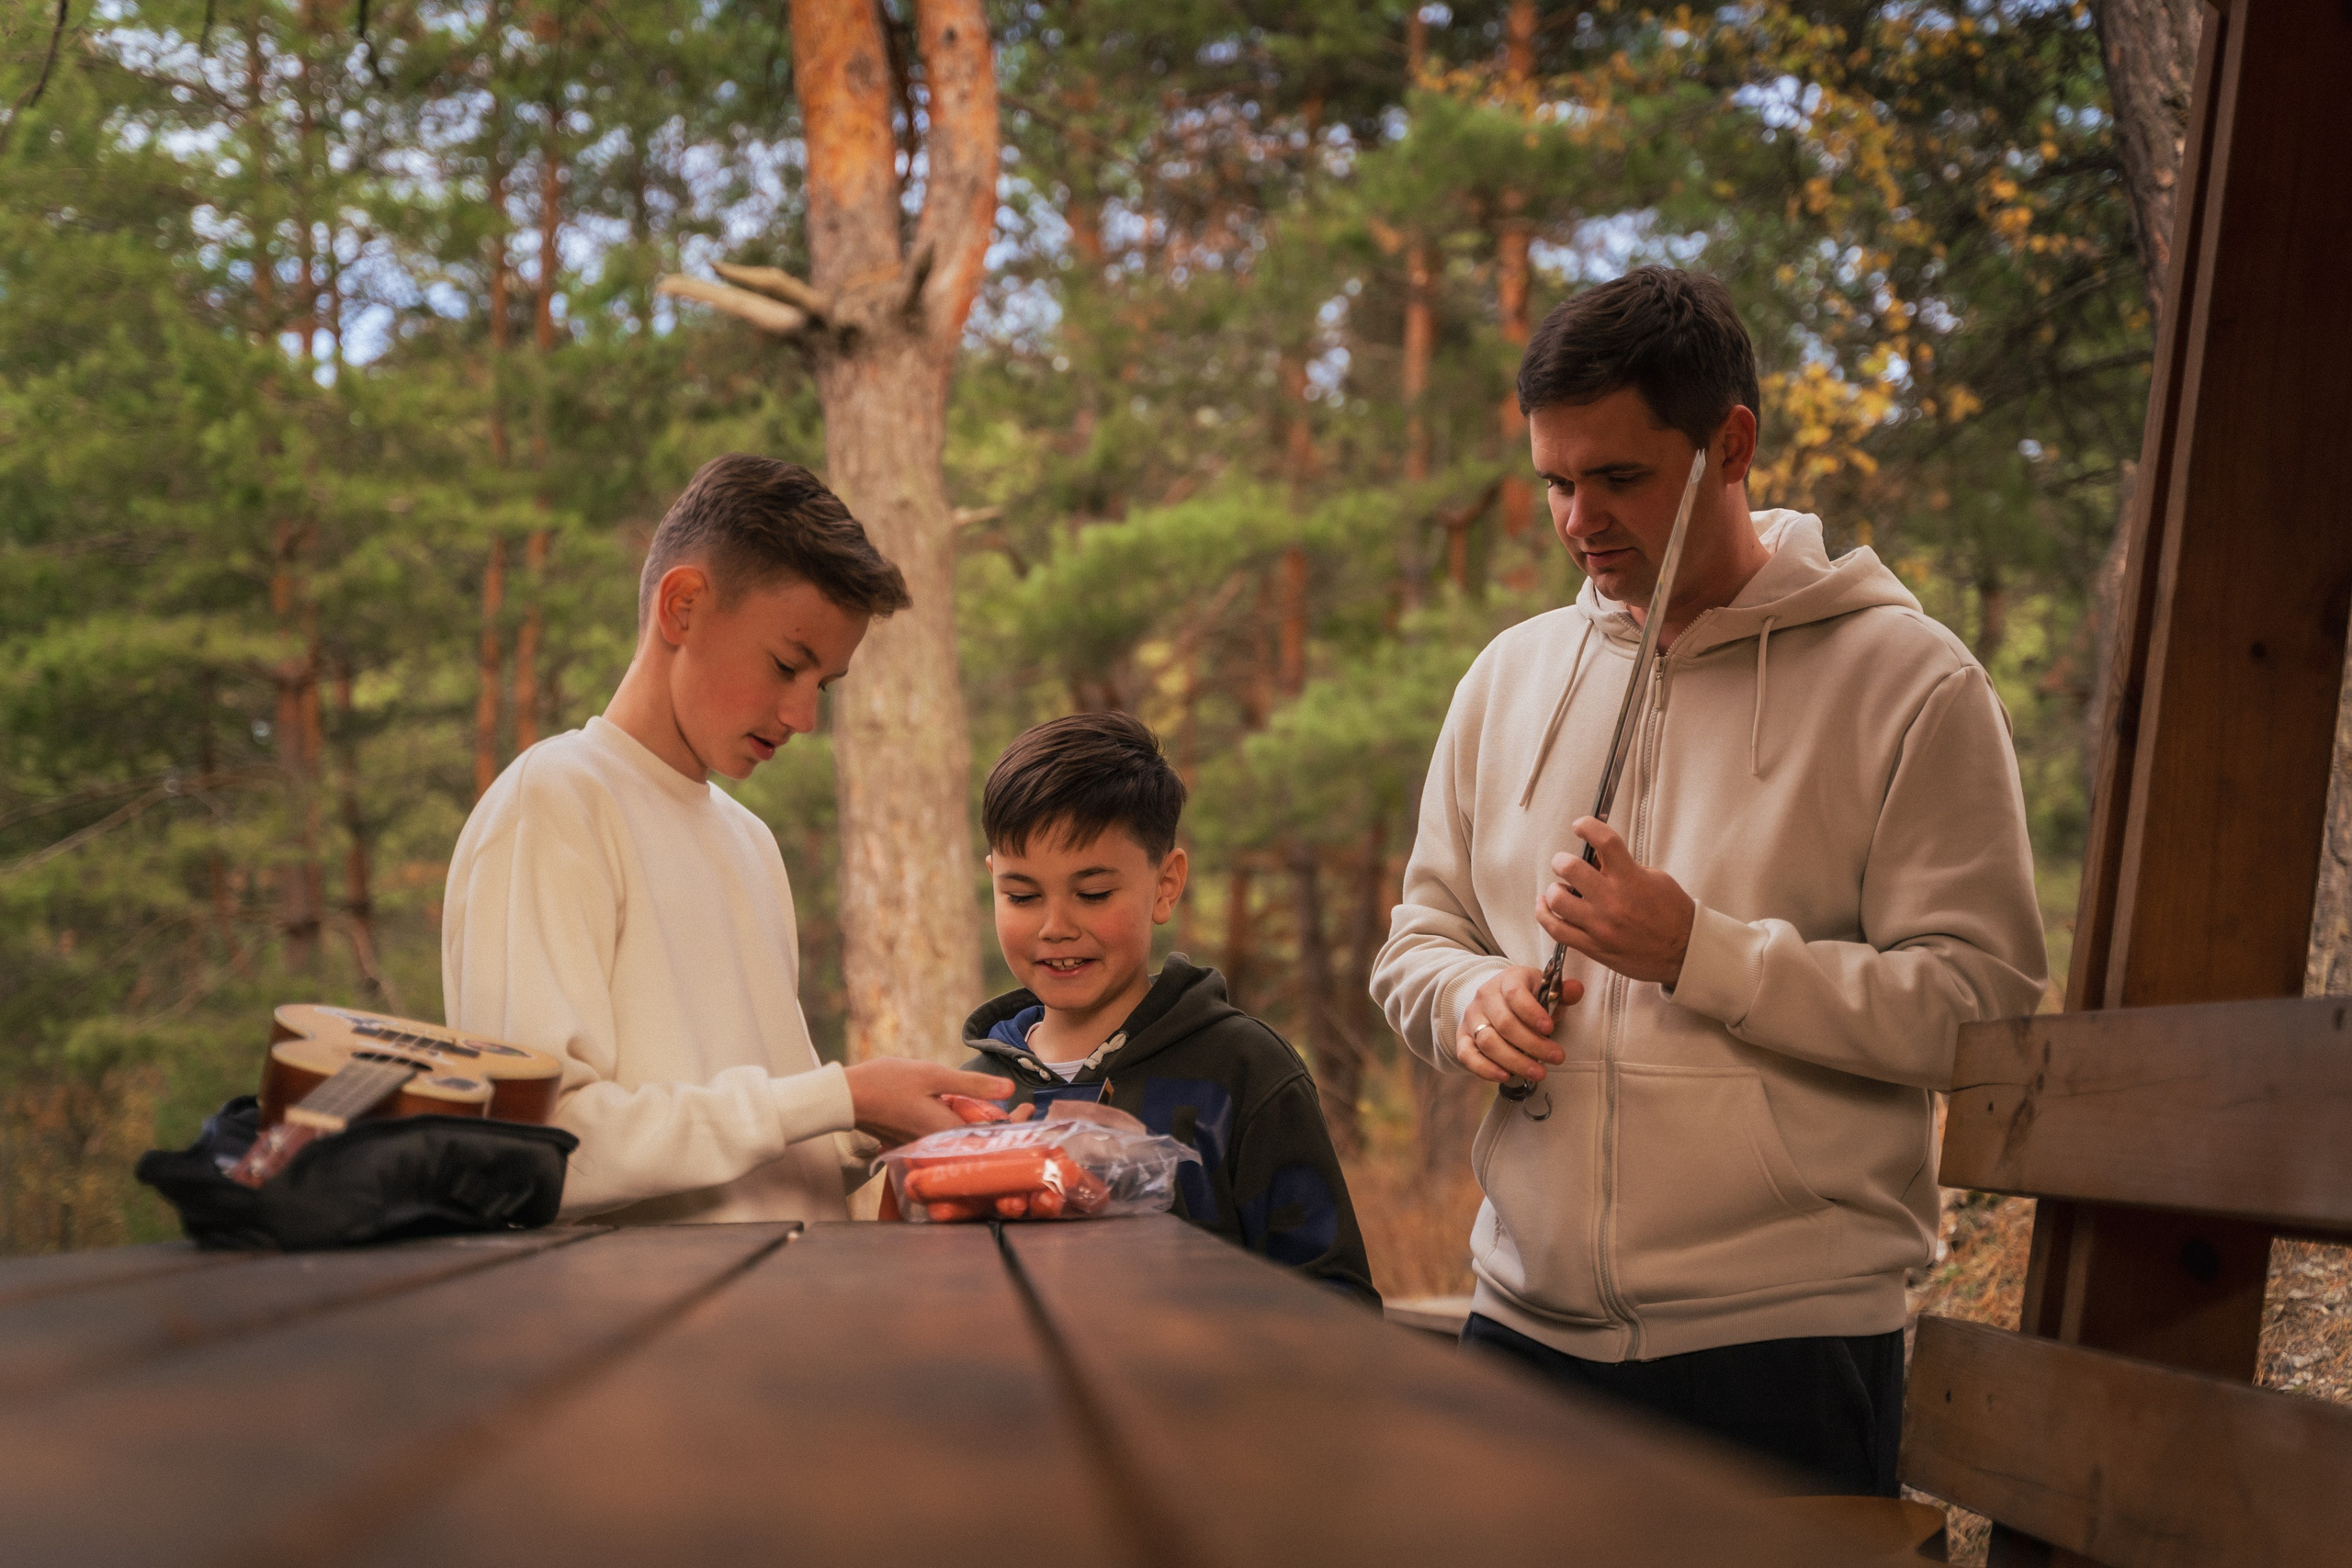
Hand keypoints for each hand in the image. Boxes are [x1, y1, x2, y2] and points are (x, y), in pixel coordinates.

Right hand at [843, 1059, 1014, 1146]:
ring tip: (1003, 1111)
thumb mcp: (933, 1075)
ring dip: (985, 1129)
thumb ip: (971, 1085)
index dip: (1015, 1125)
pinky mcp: (915, 1144)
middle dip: (1005, 1128)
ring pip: (964, 1142)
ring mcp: (925, 1147)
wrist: (847, 1097)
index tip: (1029, 1109)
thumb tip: (1009, 1089)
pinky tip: (968, 1114)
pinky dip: (963, 1129)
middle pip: (981, 1143)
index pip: (991, 1137)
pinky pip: (947, 1140)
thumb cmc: (886, 1083)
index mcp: (946, 1131)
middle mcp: (938, 1146)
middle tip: (1023, 1110)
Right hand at [1455, 964, 1584, 1085]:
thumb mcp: (1547, 989)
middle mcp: (1485, 997)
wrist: (1498, 999)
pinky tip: (1505, 1076)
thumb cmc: (1527, 997)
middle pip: (1505, 1024)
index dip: (1531, 1013)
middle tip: (1556, 1058)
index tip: (1549, 1028)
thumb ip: (1563, 991)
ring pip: (1488, 1042)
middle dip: (1533, 1045)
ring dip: (1514, 1061)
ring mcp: (1472, 1017)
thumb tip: (1576, 989)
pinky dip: (1485, 1069)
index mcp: (1508, 980)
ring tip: (1538, 1073)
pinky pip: (1467, 1055)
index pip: (1515, 994)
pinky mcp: (1463, 1037)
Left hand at [1536, 817, 1694, 985]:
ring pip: (1558, 900)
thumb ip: (1624, 866)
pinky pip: (1557, 930)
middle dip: (1562, 860)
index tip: (1580, 825)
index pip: (1605, 840)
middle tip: (1565, 863)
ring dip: (1555, 889)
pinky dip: (1544, 914)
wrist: (1684, 951)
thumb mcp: (1655, 878)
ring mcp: (1601, 926)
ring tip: (1562, 889)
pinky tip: (1544, 906)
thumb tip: (1595, 857)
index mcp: (1632, 879)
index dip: (1587, 826)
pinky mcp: (1593, 946)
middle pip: (1570, 868)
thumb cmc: (1672, 914)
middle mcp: (1613, 901)